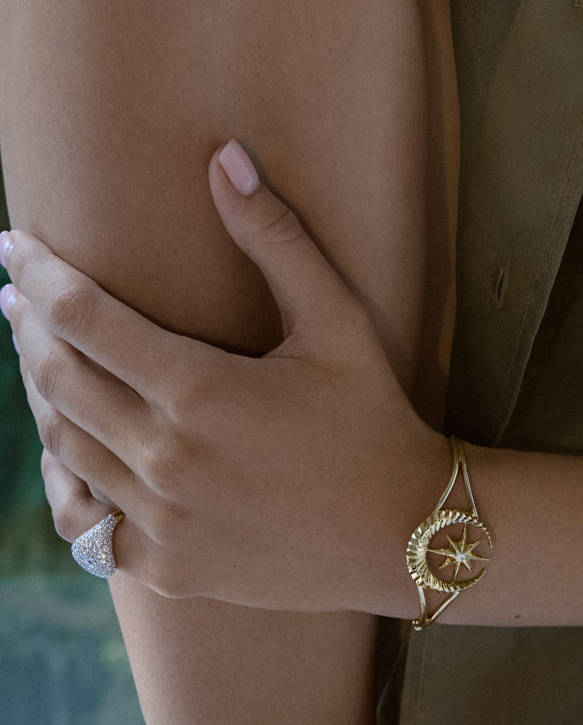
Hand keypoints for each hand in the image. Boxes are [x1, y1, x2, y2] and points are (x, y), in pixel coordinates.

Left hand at [1, 141, 446, 613]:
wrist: (402, 533)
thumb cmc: (373, 416)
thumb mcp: (337, 320)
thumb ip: (275, 238)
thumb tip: (225, 156)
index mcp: (200, 391)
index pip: (84, 318)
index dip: (39, 275)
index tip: (13, 246)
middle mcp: (167, 459)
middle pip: (58, 379)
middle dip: (29, 326)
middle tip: (18, 293)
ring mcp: (161, 522)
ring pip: (64, 448)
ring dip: (42, 394)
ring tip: (41, 354)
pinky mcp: (166, 568)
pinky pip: (87, 524)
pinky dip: (68, 481)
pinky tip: (71, 450)